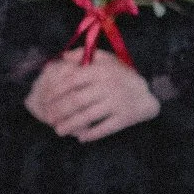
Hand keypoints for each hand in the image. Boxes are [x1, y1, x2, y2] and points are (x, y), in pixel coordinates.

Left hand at [25, 49, 161, 142]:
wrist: (147, 93)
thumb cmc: (121, 76)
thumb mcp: (106, 60)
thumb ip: (84, 55)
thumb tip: (64, 56)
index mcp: (100, 71)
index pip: (71, 81)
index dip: (55, 92)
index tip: (45, 100)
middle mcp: (107, 86)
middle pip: (76, 101)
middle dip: (58, 111)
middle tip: (48, 118)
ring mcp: (116, 103)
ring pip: (87, 116)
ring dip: (69, 125)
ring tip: (58, 131)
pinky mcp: (124, 118)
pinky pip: (104, 128)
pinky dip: (91, 134)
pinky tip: (80, 138)